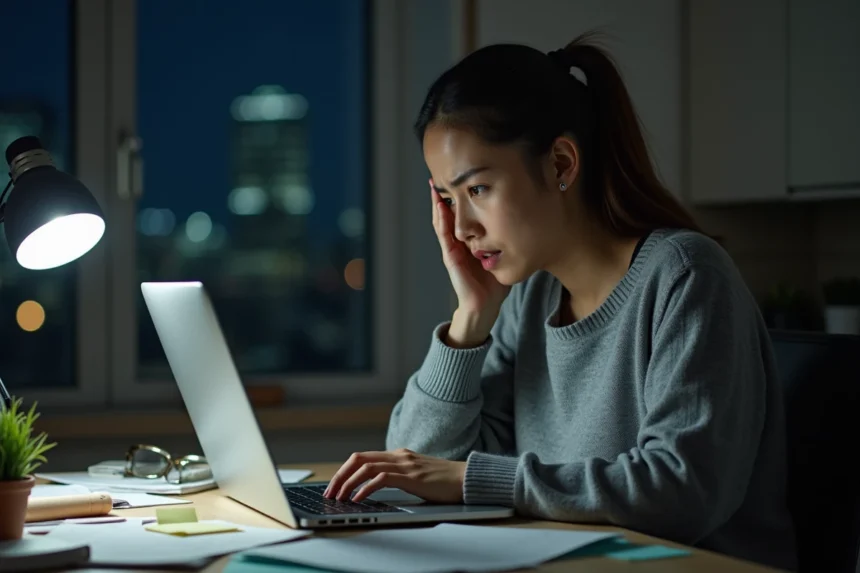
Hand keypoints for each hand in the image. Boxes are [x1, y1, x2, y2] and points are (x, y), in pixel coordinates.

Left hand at [323, 448, 465, 503]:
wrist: (465, 478)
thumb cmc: (443, 481)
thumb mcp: (415, 476)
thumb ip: (398, 476)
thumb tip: (374, 488)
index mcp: (398, 455)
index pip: (362, 457)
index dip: (344, 471)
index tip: (334, 486)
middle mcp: (398, 455)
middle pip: (358, 459)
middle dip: (340, 475)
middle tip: (329, 492)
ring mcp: (404, 464)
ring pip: (366, 467)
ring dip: (348, 483)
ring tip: (339, 497)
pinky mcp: (411, 475)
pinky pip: (381, 478)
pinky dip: (365, 488)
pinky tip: (358, 498)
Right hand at [431, 179, 509, 345]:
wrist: (485, 305)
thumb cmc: (493, 284)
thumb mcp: (502, 255)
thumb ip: (506, 241)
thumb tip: (526, 222)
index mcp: (469, 241)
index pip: (461, 215)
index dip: (458, 198)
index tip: (459, 180)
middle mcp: (458, 242)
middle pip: (448, 214)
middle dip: (443, 196)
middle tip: (438, 176)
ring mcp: (452, 249)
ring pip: (441, 221)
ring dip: (437, 204)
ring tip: (434, 186)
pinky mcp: (450, 256)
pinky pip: (444, 234)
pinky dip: (441, 219)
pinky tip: (440, 207)